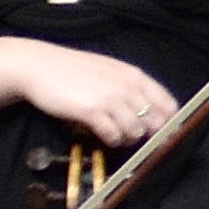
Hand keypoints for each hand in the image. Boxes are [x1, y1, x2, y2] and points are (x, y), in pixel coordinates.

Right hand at [0, 37, 180, 151]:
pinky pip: (113, 135)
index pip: (168, 105)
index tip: (161, 133)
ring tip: (116, 136)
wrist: (40, 67)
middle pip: (155, 122)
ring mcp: (109, 98)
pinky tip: (104, 136)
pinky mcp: (91, 111)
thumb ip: (132, 87)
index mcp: (135, 75)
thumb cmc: (74, 70)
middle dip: (147, 135)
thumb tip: (152, 112)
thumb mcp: (110, 71)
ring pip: (135, 131)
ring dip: (127, 139)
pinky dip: (111, 140)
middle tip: (134, 138)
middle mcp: (127, 86)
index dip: (168, 123)